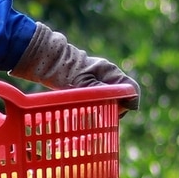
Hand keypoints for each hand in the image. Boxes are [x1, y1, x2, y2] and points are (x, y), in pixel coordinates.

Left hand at [11, 23, 139, 110]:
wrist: (46, 60)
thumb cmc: (62, 70)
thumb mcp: (81, 84)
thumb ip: (100, 92)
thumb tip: (119, 102)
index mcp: (110, 72)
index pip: (132, 90)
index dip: (128, 104)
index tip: (114, 112)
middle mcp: (109, 75)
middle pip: (123, 96)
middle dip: (116, 109)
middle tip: (101, 117)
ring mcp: (101, 79)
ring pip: (113, 98)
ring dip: (107, 109)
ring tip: (93, 116)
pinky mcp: (92, 84)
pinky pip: (103, 97)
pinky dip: (99, 106)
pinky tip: (88, 113)